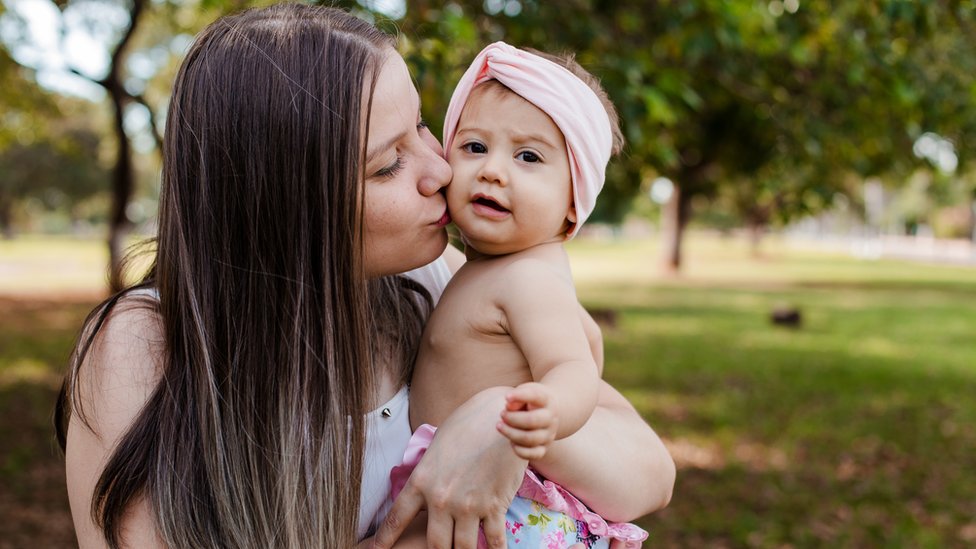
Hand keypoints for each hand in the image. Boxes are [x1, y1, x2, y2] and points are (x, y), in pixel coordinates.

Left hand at [372, 387, 525, 548]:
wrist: (498, 415)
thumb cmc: (467, 423)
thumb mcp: (437, 445)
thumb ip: (429, 471)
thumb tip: (425, 482)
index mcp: (422, 481)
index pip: (397, 517)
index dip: (385, 538)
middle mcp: (441, 498)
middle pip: (435, 544)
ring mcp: (468, 505)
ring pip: (462, 547)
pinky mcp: (494, 506)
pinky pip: (494, 540)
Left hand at [497, 382, 557, 460]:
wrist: (546, 413)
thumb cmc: (530, 401)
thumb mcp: (524, 392)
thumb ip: (517, 396)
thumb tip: (509, 406)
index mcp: (546, 400)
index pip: (536, 396)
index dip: (520, 396)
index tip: (506, 397)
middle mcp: (551, 418)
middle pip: (532, 420)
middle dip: (512, 418)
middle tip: (502, 414)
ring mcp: (548, 435)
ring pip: (530, 439)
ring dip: (510, 433)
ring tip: (500, 425)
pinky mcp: (543, 448)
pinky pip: (534, 454)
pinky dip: (519, 450)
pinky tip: (511, 441)